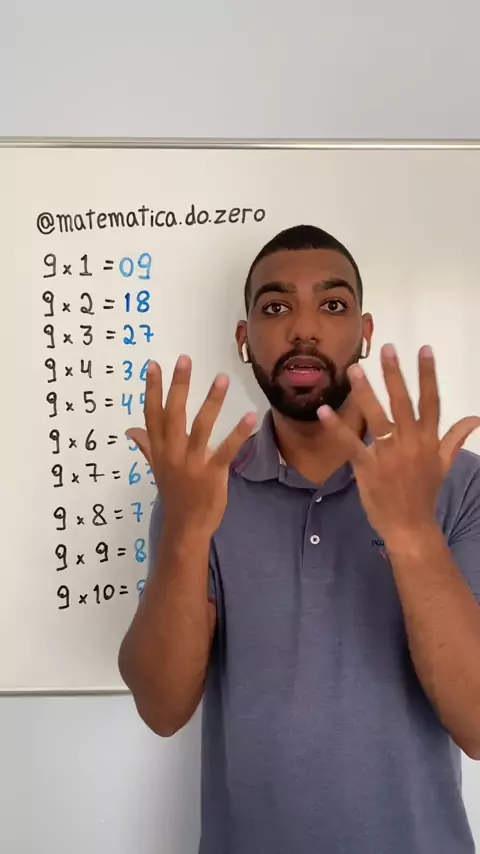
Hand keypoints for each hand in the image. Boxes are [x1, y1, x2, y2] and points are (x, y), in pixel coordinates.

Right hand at [126, 356, 256, 536]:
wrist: (185, 527)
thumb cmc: (175, 494)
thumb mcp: (158, 468)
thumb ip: (147, 446)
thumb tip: (130, 430)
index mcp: (159, 449)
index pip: (153, 414)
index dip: (152, 389)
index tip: (153, 365)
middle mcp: (172, 453)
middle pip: (174, 414)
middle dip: (179, 386)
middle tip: (185, 360)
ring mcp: (191, 463)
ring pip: (200, 427)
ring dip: (212, 402)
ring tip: (222, 378)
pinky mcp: (212, 473)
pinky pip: (226, 450)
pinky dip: (238, 434)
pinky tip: (249, 416)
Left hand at [317, 344, 479, 548]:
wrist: (410, 526)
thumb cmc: (425, 493)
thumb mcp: (443, 463)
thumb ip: (455, 437)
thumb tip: (476, 418)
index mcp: (429, 440)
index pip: (431, 401)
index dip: (428, 375)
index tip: (424, 350)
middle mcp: (410, 443)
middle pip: (403, 402)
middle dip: (394, 375)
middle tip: (386, 349)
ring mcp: (388, 455)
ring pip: (377, 417)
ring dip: (365, 392)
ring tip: (355, 370)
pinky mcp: (367, 467)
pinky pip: (351, 443)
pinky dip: (337, 427)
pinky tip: (325, 410)